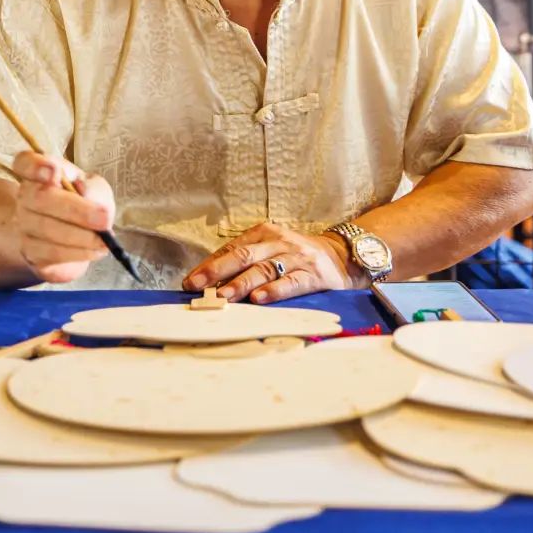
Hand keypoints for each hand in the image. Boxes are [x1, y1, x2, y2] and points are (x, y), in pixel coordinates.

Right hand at [10, 151, 115, 284]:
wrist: (72, 237)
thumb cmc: (84, 203)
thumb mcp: (95, 188)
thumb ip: (92, 188)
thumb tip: (85, 194)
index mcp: (38, 172)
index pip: (25, 162)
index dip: (36, 166)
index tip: (54, 171)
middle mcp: (25, 196)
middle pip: (40, 198)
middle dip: (76, 209)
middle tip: (105, 219)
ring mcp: (23, 225)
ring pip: (47, 229)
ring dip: (82, 236)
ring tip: (104, 240)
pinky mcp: (30, 253)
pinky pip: (52, 253)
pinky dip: (79, 252)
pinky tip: (96, 250)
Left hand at [182, 221, 354, 304]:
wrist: (342, 257)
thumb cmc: (297, 257)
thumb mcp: (272, 250)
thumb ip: (247, 262)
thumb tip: (211, 282)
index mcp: (265, 233)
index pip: (232, 247)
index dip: (210, 264)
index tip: (191, 280)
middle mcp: (279, 242)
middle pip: (244, 255)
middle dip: (217, 271)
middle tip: (197, 285)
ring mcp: (296, 258)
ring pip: (265, 269)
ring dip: (242, 283)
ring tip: (223, 296)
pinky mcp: (313, 275)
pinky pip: (291, 282)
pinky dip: (274, 290)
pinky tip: (259, 299)